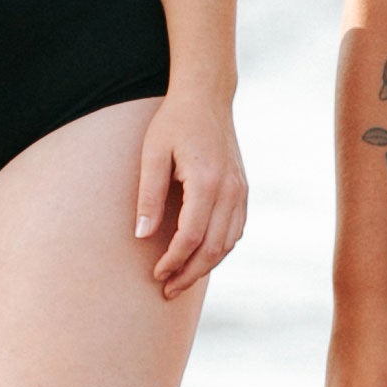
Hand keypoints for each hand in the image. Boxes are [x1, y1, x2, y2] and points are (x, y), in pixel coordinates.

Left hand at [135, 93, 246, 299]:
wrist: (207, 98)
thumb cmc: (174, 123)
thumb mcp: (152, 154)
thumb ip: (149, 196)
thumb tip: (143, 236)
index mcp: (207, 181)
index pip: (191, 236)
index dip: (173, 260)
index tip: (156, 274)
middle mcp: (230, 190)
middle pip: (214, 247)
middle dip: (190, 273)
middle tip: (167, 289)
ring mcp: (241, 190)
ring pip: (229, 243)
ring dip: (206, 266)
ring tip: (181, 279)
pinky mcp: (243, 190)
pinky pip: (236, 230)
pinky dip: (220, 249)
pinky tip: (201, 257)